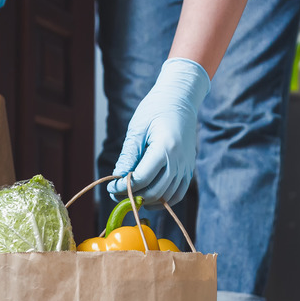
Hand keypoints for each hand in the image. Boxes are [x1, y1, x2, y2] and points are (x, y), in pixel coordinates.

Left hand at [108, 58, 209, 208]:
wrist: (180, 99)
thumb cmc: (156, 109)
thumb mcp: (137, 129)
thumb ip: (129, 155)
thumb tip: (118, 178)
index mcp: (166, 147)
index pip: (142, 178)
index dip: (123, 187)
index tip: (110, 187)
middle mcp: (179, 160)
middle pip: (154, 192)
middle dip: (133, 196)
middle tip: (116, 194)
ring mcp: (186, 166)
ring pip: (167, 197)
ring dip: (147, 201)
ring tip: (130, 195)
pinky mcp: (189, 169)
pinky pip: (178, 194)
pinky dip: (163, 201)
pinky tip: (148, 199)